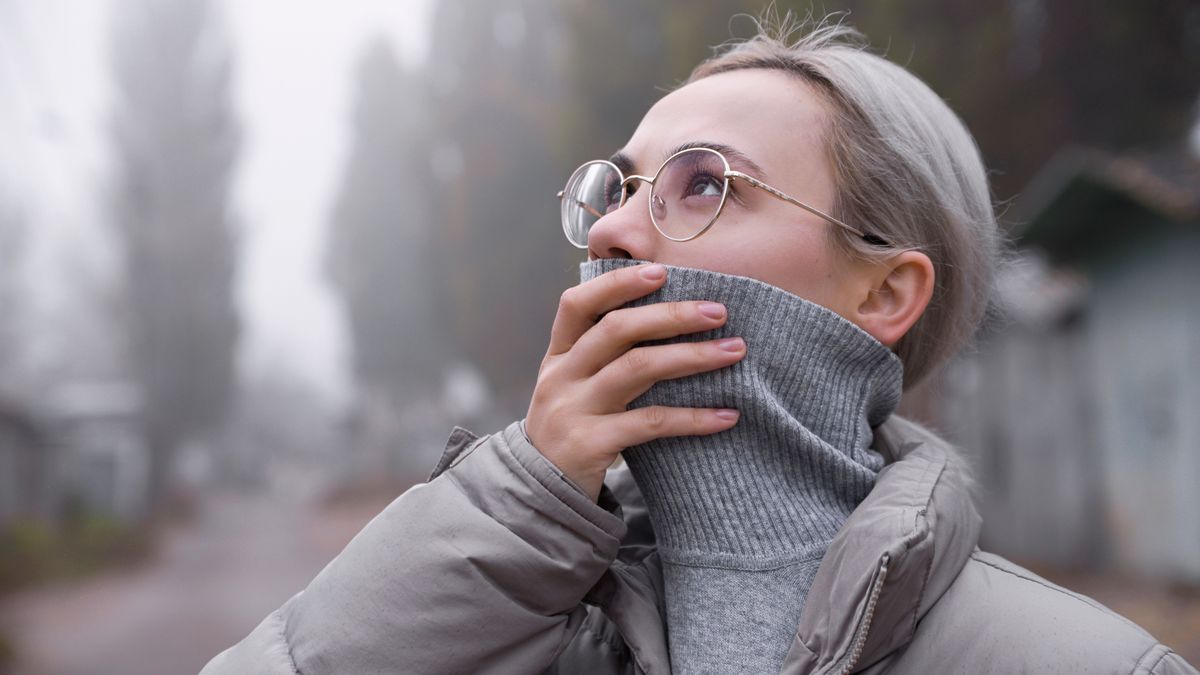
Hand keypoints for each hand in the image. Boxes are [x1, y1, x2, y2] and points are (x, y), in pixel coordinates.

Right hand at [525, 262, 744, 501]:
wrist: (540, 497)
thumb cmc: (572, 433)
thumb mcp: (574, 389)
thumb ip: (603, 358)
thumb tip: (668, 320)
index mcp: (558, 357)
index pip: (577, 304)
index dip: (617, 284)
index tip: (661, 271)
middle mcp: (561, 377)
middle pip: (616, 330)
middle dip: (671, 315)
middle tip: (718, 311)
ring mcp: (573, 410)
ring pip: (637, 369)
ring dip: (691, 356)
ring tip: (734, 351)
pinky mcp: (590, 444)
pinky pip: (650, 423)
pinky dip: (693, 417)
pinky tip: (727, 416)